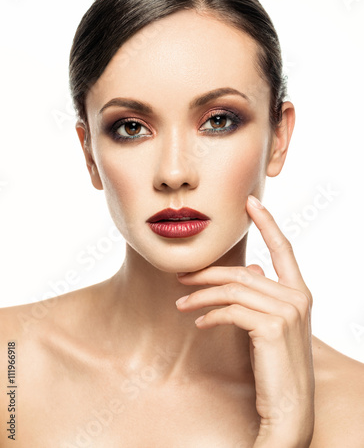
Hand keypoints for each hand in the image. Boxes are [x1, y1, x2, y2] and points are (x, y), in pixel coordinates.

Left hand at [175, 195, 314, 446]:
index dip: (268, 222)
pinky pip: (230, 310)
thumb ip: (265, 294)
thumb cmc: (277, 364)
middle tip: (181, 275)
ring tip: (181, 302)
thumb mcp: (273, 324)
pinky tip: (199, 323)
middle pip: (242, 273)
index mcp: (299, 292)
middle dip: (208, 272)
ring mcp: (287, 311)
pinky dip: (209, 314)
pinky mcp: (271, 327)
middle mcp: (297, 297)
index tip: (250, 202)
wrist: (288, 407)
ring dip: (201, 295)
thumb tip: (251, 268)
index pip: (284, 248)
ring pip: (232, 290)